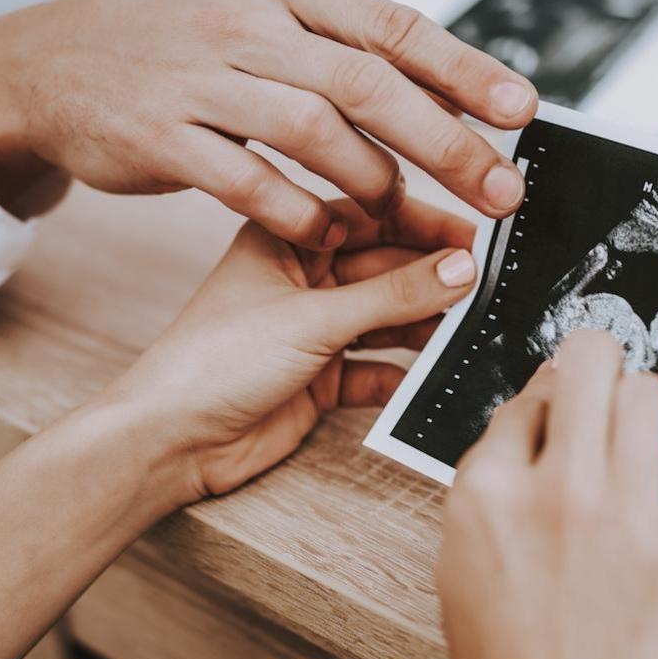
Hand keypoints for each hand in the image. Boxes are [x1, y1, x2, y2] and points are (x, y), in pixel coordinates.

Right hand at [0, 0, 536, 242]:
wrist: (51, 62)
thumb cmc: (179, 44)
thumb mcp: (260, 18)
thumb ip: (342, 51)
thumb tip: (447, 94)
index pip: (394, 26)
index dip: (466, 71)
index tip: (521, 110)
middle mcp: (246, 20)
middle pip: (368, 83)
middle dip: (446, 143)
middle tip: (499, 189)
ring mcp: (199, 77)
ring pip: (314, 132)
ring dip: (373, 183)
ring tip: (402, 214)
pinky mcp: (162, 136)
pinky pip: (251, 184)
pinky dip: (301, 214)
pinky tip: (329, 234)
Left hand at [101, 196, 476, 515]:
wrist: (170, 442)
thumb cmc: (212, 362)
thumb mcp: (313, 318)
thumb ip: (393, 295)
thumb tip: (460, 268)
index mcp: (287, 241)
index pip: (371, 216)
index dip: (425, 222)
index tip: (477, 234)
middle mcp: (303, 280)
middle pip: (386, 268)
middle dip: (433, 276)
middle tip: (486, 285)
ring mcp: (313, 331)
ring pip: (387, 319)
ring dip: (424, 325)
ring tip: (470, 328)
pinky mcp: (321, 379)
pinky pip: (378, 369)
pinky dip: (404, 373)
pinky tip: (432, 375)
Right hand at [437, 331, 657, 658]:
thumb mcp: (465, 569)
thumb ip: (494, 488)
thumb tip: (536, 420)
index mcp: (486, 495)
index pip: (527, 394)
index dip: (549, 401)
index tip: (564, 411)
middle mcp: (556, 490)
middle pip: (591, 361)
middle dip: (597, 366)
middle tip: (607, 387)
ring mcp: (629, 515)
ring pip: (652, 391)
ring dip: (646, 408)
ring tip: (645, 443)